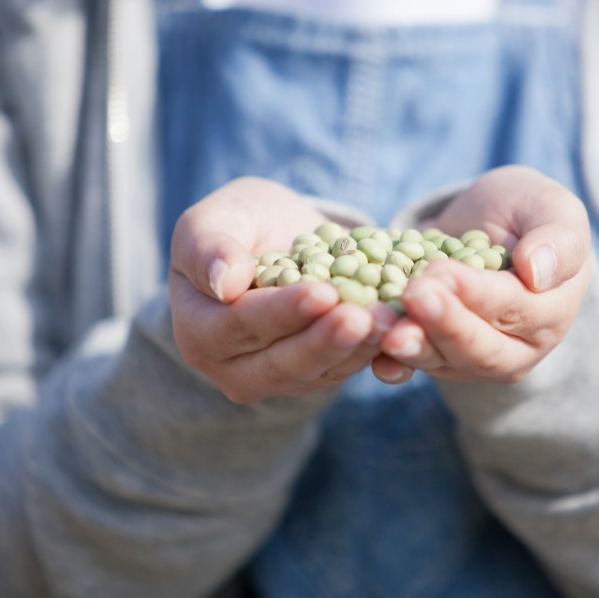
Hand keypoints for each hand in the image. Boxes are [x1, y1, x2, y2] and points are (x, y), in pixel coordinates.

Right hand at [169, 177, 393, 403]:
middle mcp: (231, 367)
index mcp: (198, 330)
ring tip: (391, 323)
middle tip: (363, 319)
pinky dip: (374, 353)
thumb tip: (225, 283)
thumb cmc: (237, 223)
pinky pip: (345, 371)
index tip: (322, 293)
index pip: (240, 325)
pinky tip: (400, 330)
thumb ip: (208, 248)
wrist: (278, 236)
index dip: (282, 312)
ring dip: (357, 350)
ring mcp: (276, 378)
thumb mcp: (213, 219)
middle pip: (282, 363)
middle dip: (326, 341)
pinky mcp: (314, 377)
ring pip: (319, 373)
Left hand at [371, 166, 591, 384]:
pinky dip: (391, 362)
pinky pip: (411, 365)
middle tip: (411, 297)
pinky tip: (371, 355)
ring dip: (409, 345)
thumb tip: (538, 272)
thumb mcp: (551, 209)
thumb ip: (558, 239)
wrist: (485, 222)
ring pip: (441, 361)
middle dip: (441, 325)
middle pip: (478, 348)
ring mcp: (470, 357)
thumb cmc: (526, 212)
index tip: (441, 274)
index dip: (477, 295)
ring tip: (380, 325)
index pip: (514, 309)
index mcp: (549, 313)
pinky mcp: (433, 355)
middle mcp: (514, 347)